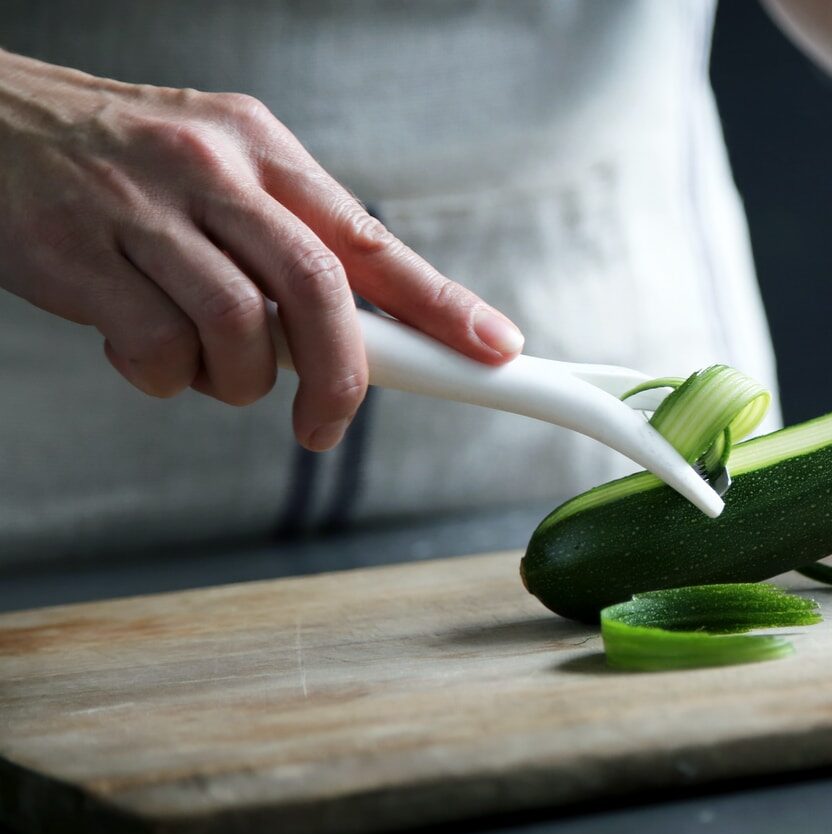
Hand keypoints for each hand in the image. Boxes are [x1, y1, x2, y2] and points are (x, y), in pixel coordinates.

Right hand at [0, 51, 523, 450]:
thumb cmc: (119, 165)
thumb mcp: (220, 173)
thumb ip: (288, 242)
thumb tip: (367, 331)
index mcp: (262, 151)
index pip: (372, 239)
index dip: (441, 303)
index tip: (493, 349)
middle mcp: (213, 171)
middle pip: (319, 289)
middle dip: (341, 376)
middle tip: (326, 424)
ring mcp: (143, 211)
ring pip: (240, 329)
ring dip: (235, 380)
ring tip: (205, 364)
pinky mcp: (79, 256)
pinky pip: (156, 352)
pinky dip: (162, 378)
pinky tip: (140, 349)